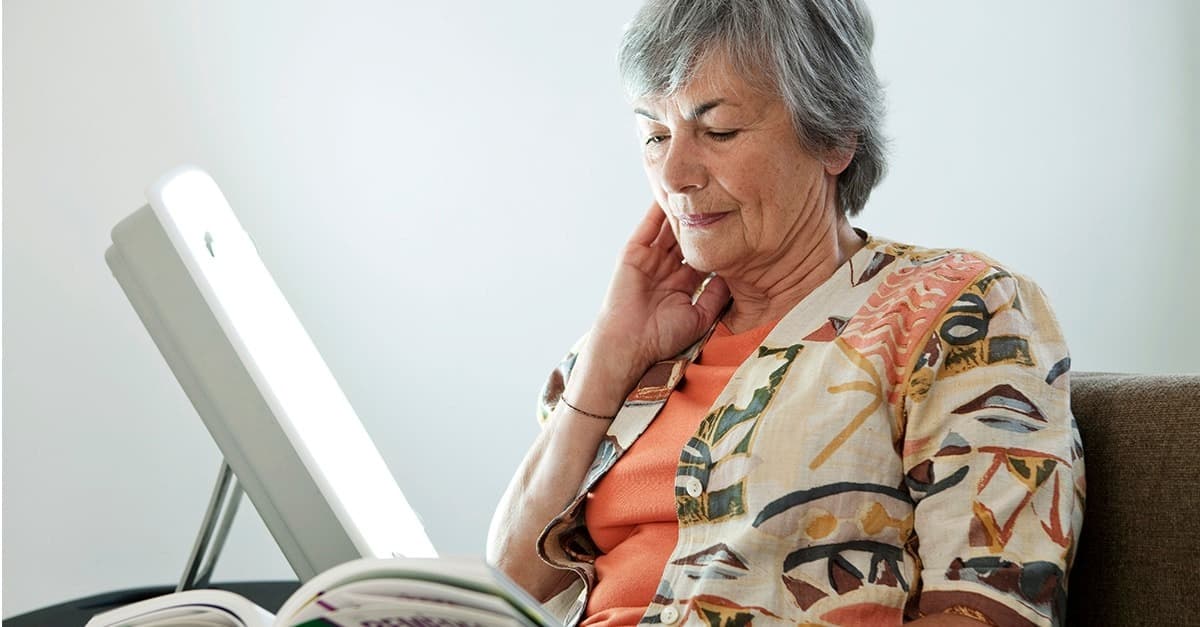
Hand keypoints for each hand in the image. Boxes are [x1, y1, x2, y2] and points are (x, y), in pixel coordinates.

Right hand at [588, 202, 730, 382]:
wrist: (631, 343)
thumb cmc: (663, 337)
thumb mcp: (700, 316)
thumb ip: (717, 296)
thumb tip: (734, 274)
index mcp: (684, 282)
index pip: (703, 254)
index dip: (717, 240)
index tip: (737, 222)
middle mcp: (667, 267)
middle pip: (686, 236)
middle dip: (700, 219)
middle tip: (718, 194)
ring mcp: (650, 259)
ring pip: (668, 228)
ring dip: (680, 209)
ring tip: (696, 187)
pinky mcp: (633, 253)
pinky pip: (648, 227)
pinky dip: (657, 209)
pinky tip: (669, 192)